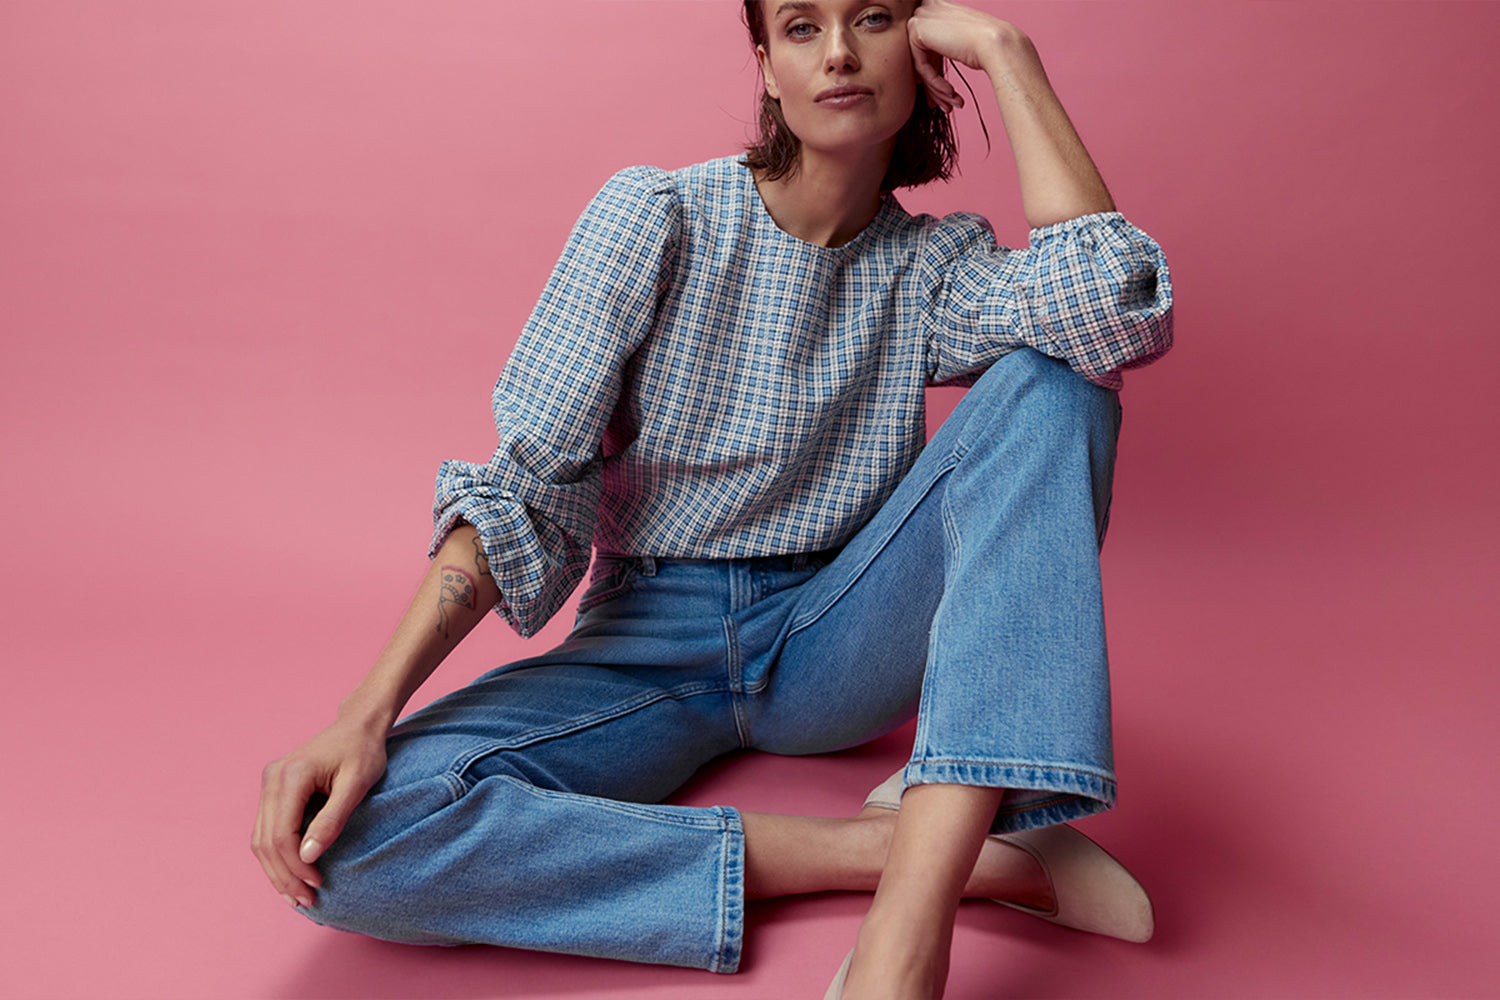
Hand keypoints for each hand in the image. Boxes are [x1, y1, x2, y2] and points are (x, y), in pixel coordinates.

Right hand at [252, 713, 387, 908]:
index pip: (281, 835)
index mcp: (291, 776)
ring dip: (276, 871)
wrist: (358, 726)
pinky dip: (276, 856)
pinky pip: (266, 830)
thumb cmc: (363, 752)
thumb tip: (307, 856)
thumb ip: (332, 820)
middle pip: (265, 842)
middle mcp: (271, 779)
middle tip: (306, 902)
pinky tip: (291, 876)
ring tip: (296, 897)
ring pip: (260, 840)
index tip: (318, 884)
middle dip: (284, 876)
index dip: (296, 866)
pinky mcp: (273, 790)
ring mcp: (269, 784)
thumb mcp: (356, 785)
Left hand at [907, 0, 1027, 112]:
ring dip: (936, 89)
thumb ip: (939, 49)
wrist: (997, 43)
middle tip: (944, 105)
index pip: (928, 46)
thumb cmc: (987, 47)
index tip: (944, 94)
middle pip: (922, 56)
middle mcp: (928, 7)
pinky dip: (935, 83)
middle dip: (933, 86)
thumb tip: (921, 73)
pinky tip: (951, 93)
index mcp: (939, 7)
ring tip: (950, 104)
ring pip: (920, 64)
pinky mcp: (917, 30)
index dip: (934, 73)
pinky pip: (920, 65)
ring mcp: (922, 17)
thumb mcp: (958, 45)